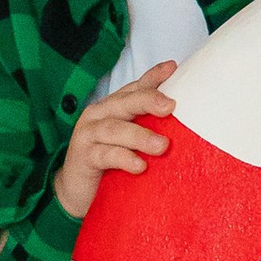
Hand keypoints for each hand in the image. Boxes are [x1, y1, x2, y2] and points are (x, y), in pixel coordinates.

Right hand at [54, 66, 178, 221]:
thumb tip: (184, 124)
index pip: (136, 87)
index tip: (174, 68)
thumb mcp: (132, 143)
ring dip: (140, 136)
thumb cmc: (109, 164)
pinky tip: (140, 166)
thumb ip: (150, 129)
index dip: (154, 77)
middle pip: (126, 102)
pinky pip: (105, 154)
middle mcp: (100, 114)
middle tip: (170, 106)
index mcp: (114, 107)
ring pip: (115, 128)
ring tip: (162, 146)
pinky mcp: (83, 157)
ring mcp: (88, 134)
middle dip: (148, 100)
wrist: (77, 192)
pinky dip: (124, 158)